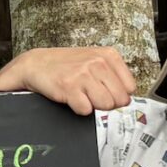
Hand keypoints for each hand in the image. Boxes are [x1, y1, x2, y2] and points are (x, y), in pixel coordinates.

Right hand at [0, 45, 135, 113]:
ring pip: (105, 105)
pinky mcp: (69, 87)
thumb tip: (127, 100)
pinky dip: (78, 109)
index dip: (117, 93)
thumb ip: (115, 77)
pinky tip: (70, 97)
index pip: (129, 87)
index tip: (104, 89)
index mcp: (108, 55)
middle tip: (90, 93)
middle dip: (106, 102)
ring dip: (92, 105)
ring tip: (80, 94)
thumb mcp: (95, 62)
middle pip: (119, 99)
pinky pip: (86, 110)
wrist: (36, 64)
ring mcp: (84, 74)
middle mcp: (98, 62)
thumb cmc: (67, 65)